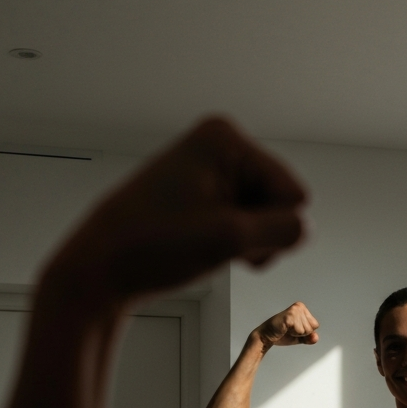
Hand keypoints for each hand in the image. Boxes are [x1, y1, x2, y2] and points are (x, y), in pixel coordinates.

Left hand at [41, 117, 306, 306]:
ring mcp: (213, 171)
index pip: (294, 194)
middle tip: (213, 244)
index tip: (223, 232)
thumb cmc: (152, 247)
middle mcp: (221, 146)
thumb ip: (284, 230)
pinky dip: (235, 245)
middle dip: (258, 233)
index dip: (267, 226)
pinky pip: (247, 224)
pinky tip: (204, 249)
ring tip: (205, 248)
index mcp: (226, 138)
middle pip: (281, 202)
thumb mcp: (230, 239)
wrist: (100, 269)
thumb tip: (306, 227)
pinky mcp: (205, 196)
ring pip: (267, 217)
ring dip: (247, 243)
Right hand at [257, 302, 319, 347]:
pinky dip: (293, 333)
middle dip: (302, 333)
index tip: (293, 329)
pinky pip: (300, 330)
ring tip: (287, 329)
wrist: (267, 336)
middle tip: (289, 330)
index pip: (315, 325)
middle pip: (312, 327)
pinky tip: (285, 329)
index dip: (305, 332)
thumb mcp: (299, 337)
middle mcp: (299, 306)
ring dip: (296, 333)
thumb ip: (309, 337)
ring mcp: (295, 310)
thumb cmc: (281, 334)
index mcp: (302, 308)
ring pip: (307, 330)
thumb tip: (316, 338)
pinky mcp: (290, 316)